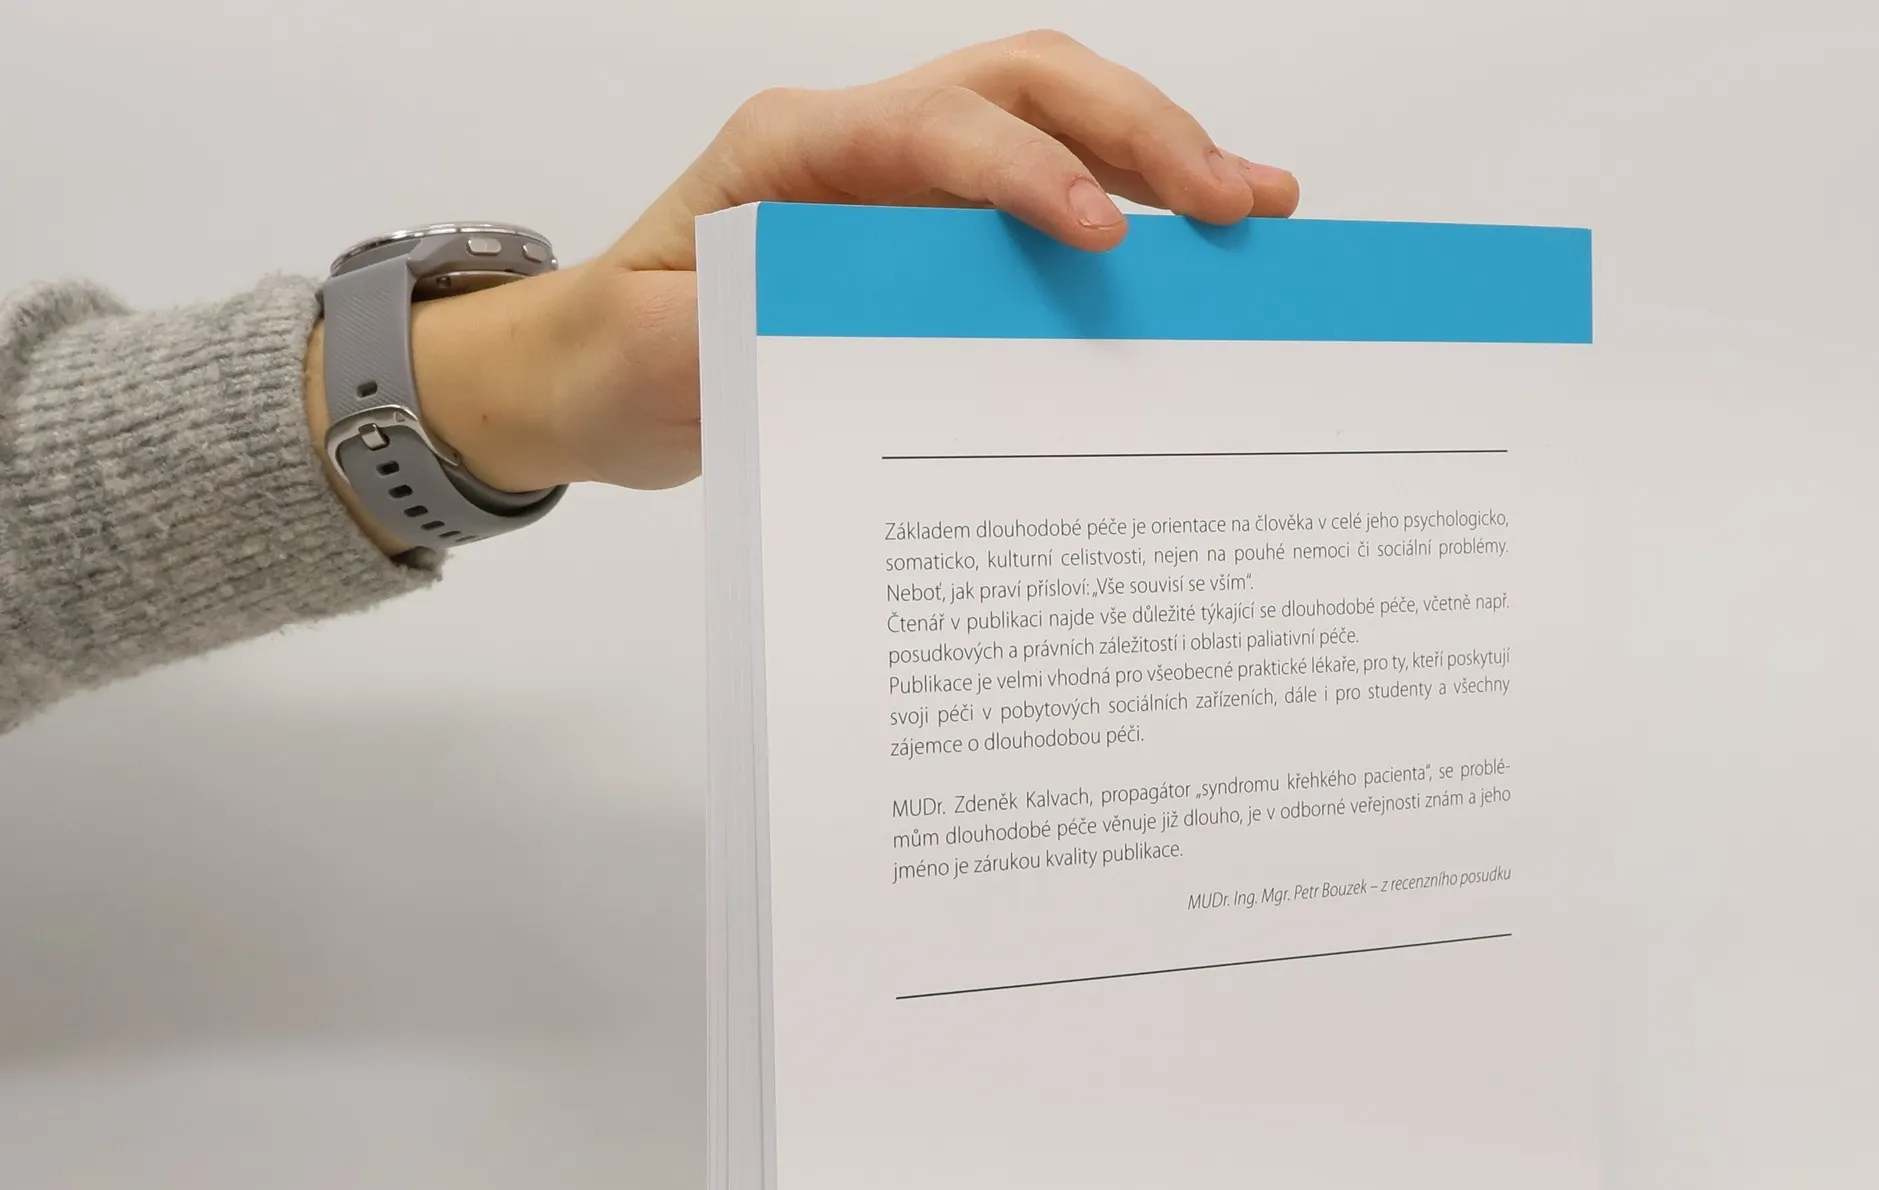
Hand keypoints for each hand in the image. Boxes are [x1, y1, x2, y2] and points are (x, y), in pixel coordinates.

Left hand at [309, 32, 1298, 541]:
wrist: (587, 376)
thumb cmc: (610, 356)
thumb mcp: (646, 356)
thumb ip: (729, 334)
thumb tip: (838, 334)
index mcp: (790, 151)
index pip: (934, 130)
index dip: (1024, 175)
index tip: (1102, 238)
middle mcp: (858, 144)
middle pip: (1024, 88)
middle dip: (1137, 134)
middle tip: (1234, 201)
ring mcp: (899, 183)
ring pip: (1051, 123)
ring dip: (1157, 154)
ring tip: (1255, 207)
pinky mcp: (924, 236)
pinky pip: (1039, 199)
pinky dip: (1123, 210)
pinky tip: (1192, 248)